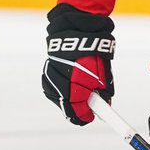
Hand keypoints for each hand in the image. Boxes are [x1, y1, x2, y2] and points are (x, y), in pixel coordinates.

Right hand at [41, 4, 114, 124]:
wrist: (76, 31)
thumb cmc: (93, 52)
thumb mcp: (103, 74)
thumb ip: (103, 92)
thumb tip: (103, 105)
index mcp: (77, 82)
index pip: (78, 109)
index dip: (84, 116)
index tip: (89, 119)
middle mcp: (61, 80)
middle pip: (66, 105)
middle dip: (76, 110)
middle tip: (85, 113)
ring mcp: (51, 75)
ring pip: (57, 97)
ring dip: (67, 100)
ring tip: (77, 101)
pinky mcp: (46, 70)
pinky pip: (51, 88)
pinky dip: (59, 92)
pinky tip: (66, 91)